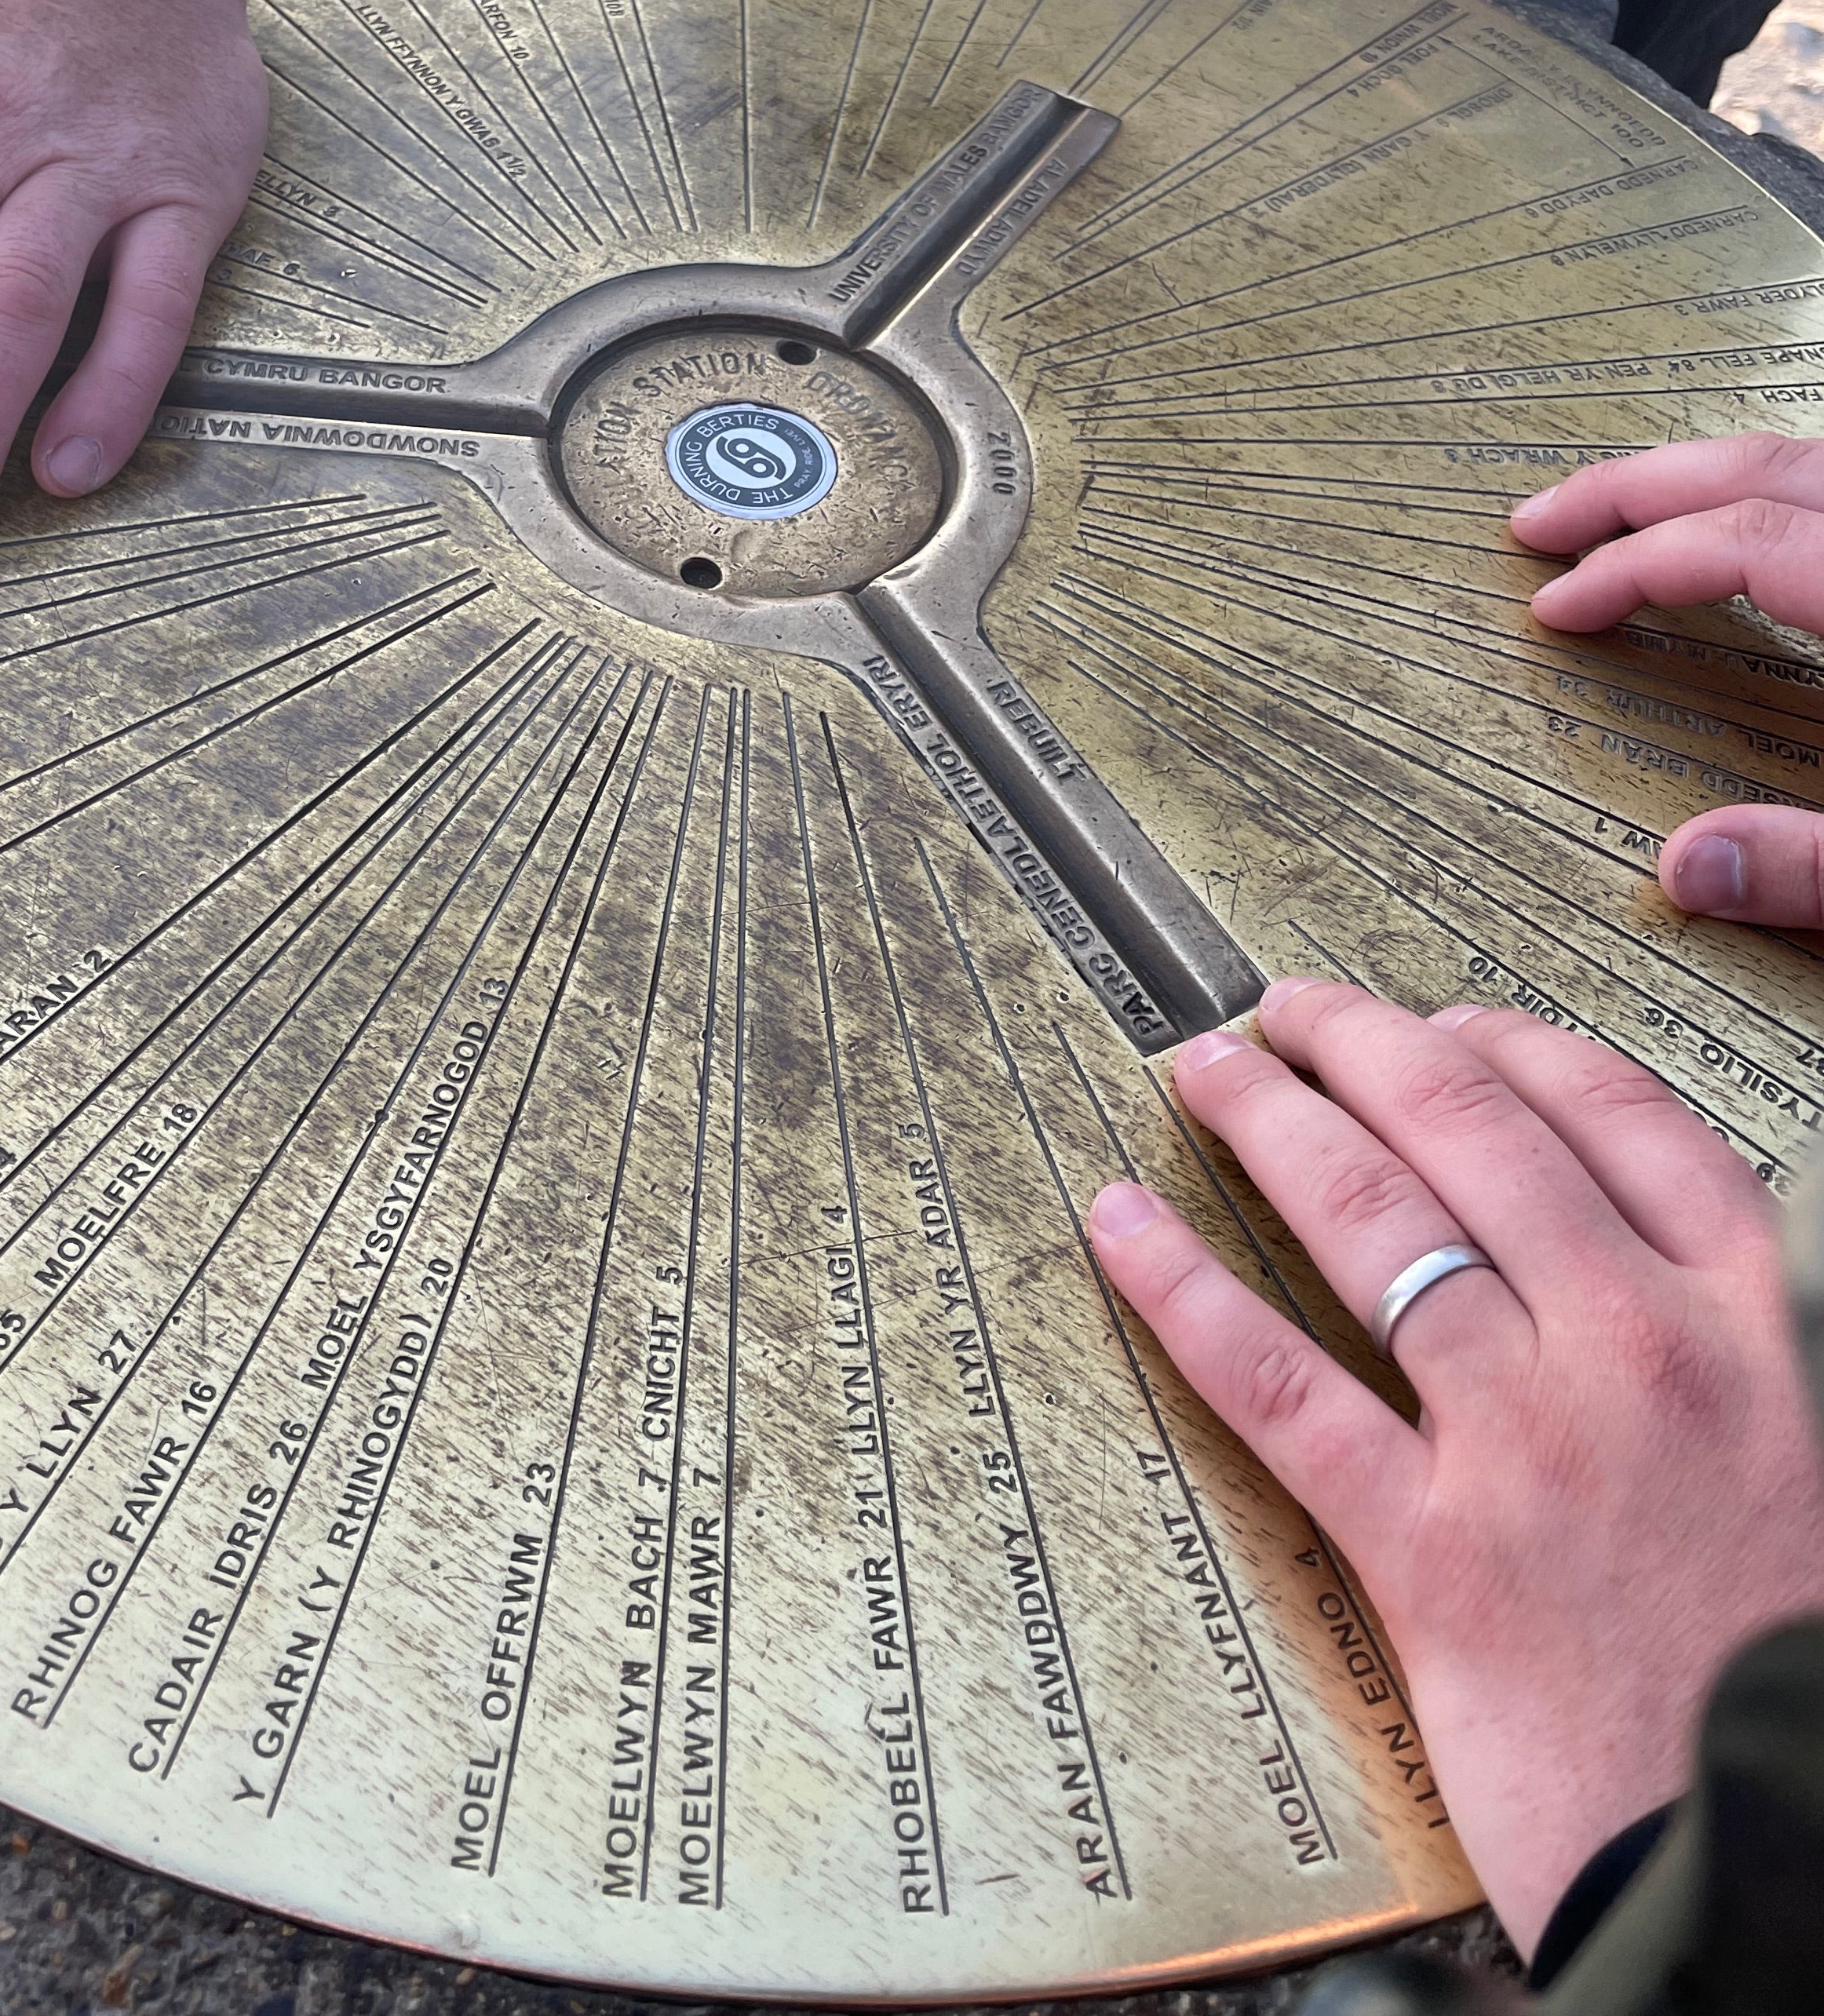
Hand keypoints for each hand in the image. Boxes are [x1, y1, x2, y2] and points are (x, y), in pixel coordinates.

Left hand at [1088, 984, 1823, 1957]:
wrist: (1805, 1866)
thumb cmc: (1796, 1662)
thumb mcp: (1815, 1453)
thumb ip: (1738, 1345)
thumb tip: (1647, 1257)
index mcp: (1751, 1321)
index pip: (1615, 1118)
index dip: (1510, 1042)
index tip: (1442, 1015)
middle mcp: (1638, 1349)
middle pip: (1469, 1131)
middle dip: (1362, 1043)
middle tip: (1286, 1011)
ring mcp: (1529, 1444)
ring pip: (1369, 1221)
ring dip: (1269, 1119)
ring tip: (1206, 1074)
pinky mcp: (1434, 1555)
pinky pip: (1280, 1384)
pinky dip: (1183, 1289)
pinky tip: (1122, 1226)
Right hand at [1511, 437, 1823, 923]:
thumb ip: (1817, 866)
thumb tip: (1688, 870)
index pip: (1739, 541)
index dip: (1631, 567)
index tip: (1555, 608)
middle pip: (1757, 466)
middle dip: (1633, 486)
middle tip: (1539, 519)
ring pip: (1801, 460)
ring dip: (1699, 478)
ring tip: (1619, 514)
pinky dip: (1762, 498)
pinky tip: (1737, 544)